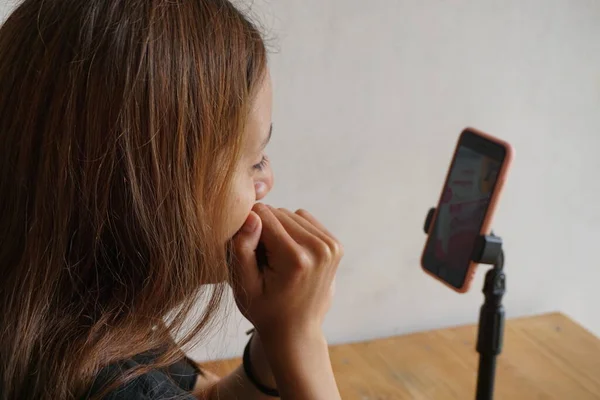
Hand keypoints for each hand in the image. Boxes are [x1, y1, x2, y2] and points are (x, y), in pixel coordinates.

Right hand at [230, 203, 342, 344]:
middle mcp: (319, 249)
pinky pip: (305, 220)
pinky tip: (288, 254)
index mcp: (296, 259)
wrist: (296, 331)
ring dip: (279, 229)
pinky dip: (293, 231)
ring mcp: (331, 246)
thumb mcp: (244, 284)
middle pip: (278, 212)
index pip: (263, 215)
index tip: (250, 253)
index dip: (249, 230)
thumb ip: (242, 249)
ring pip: (291, 214)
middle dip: (264, 229)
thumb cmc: (265, 310)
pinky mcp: (335, 244)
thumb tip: (252, 215)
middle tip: (262, 260)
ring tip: (275, 259)